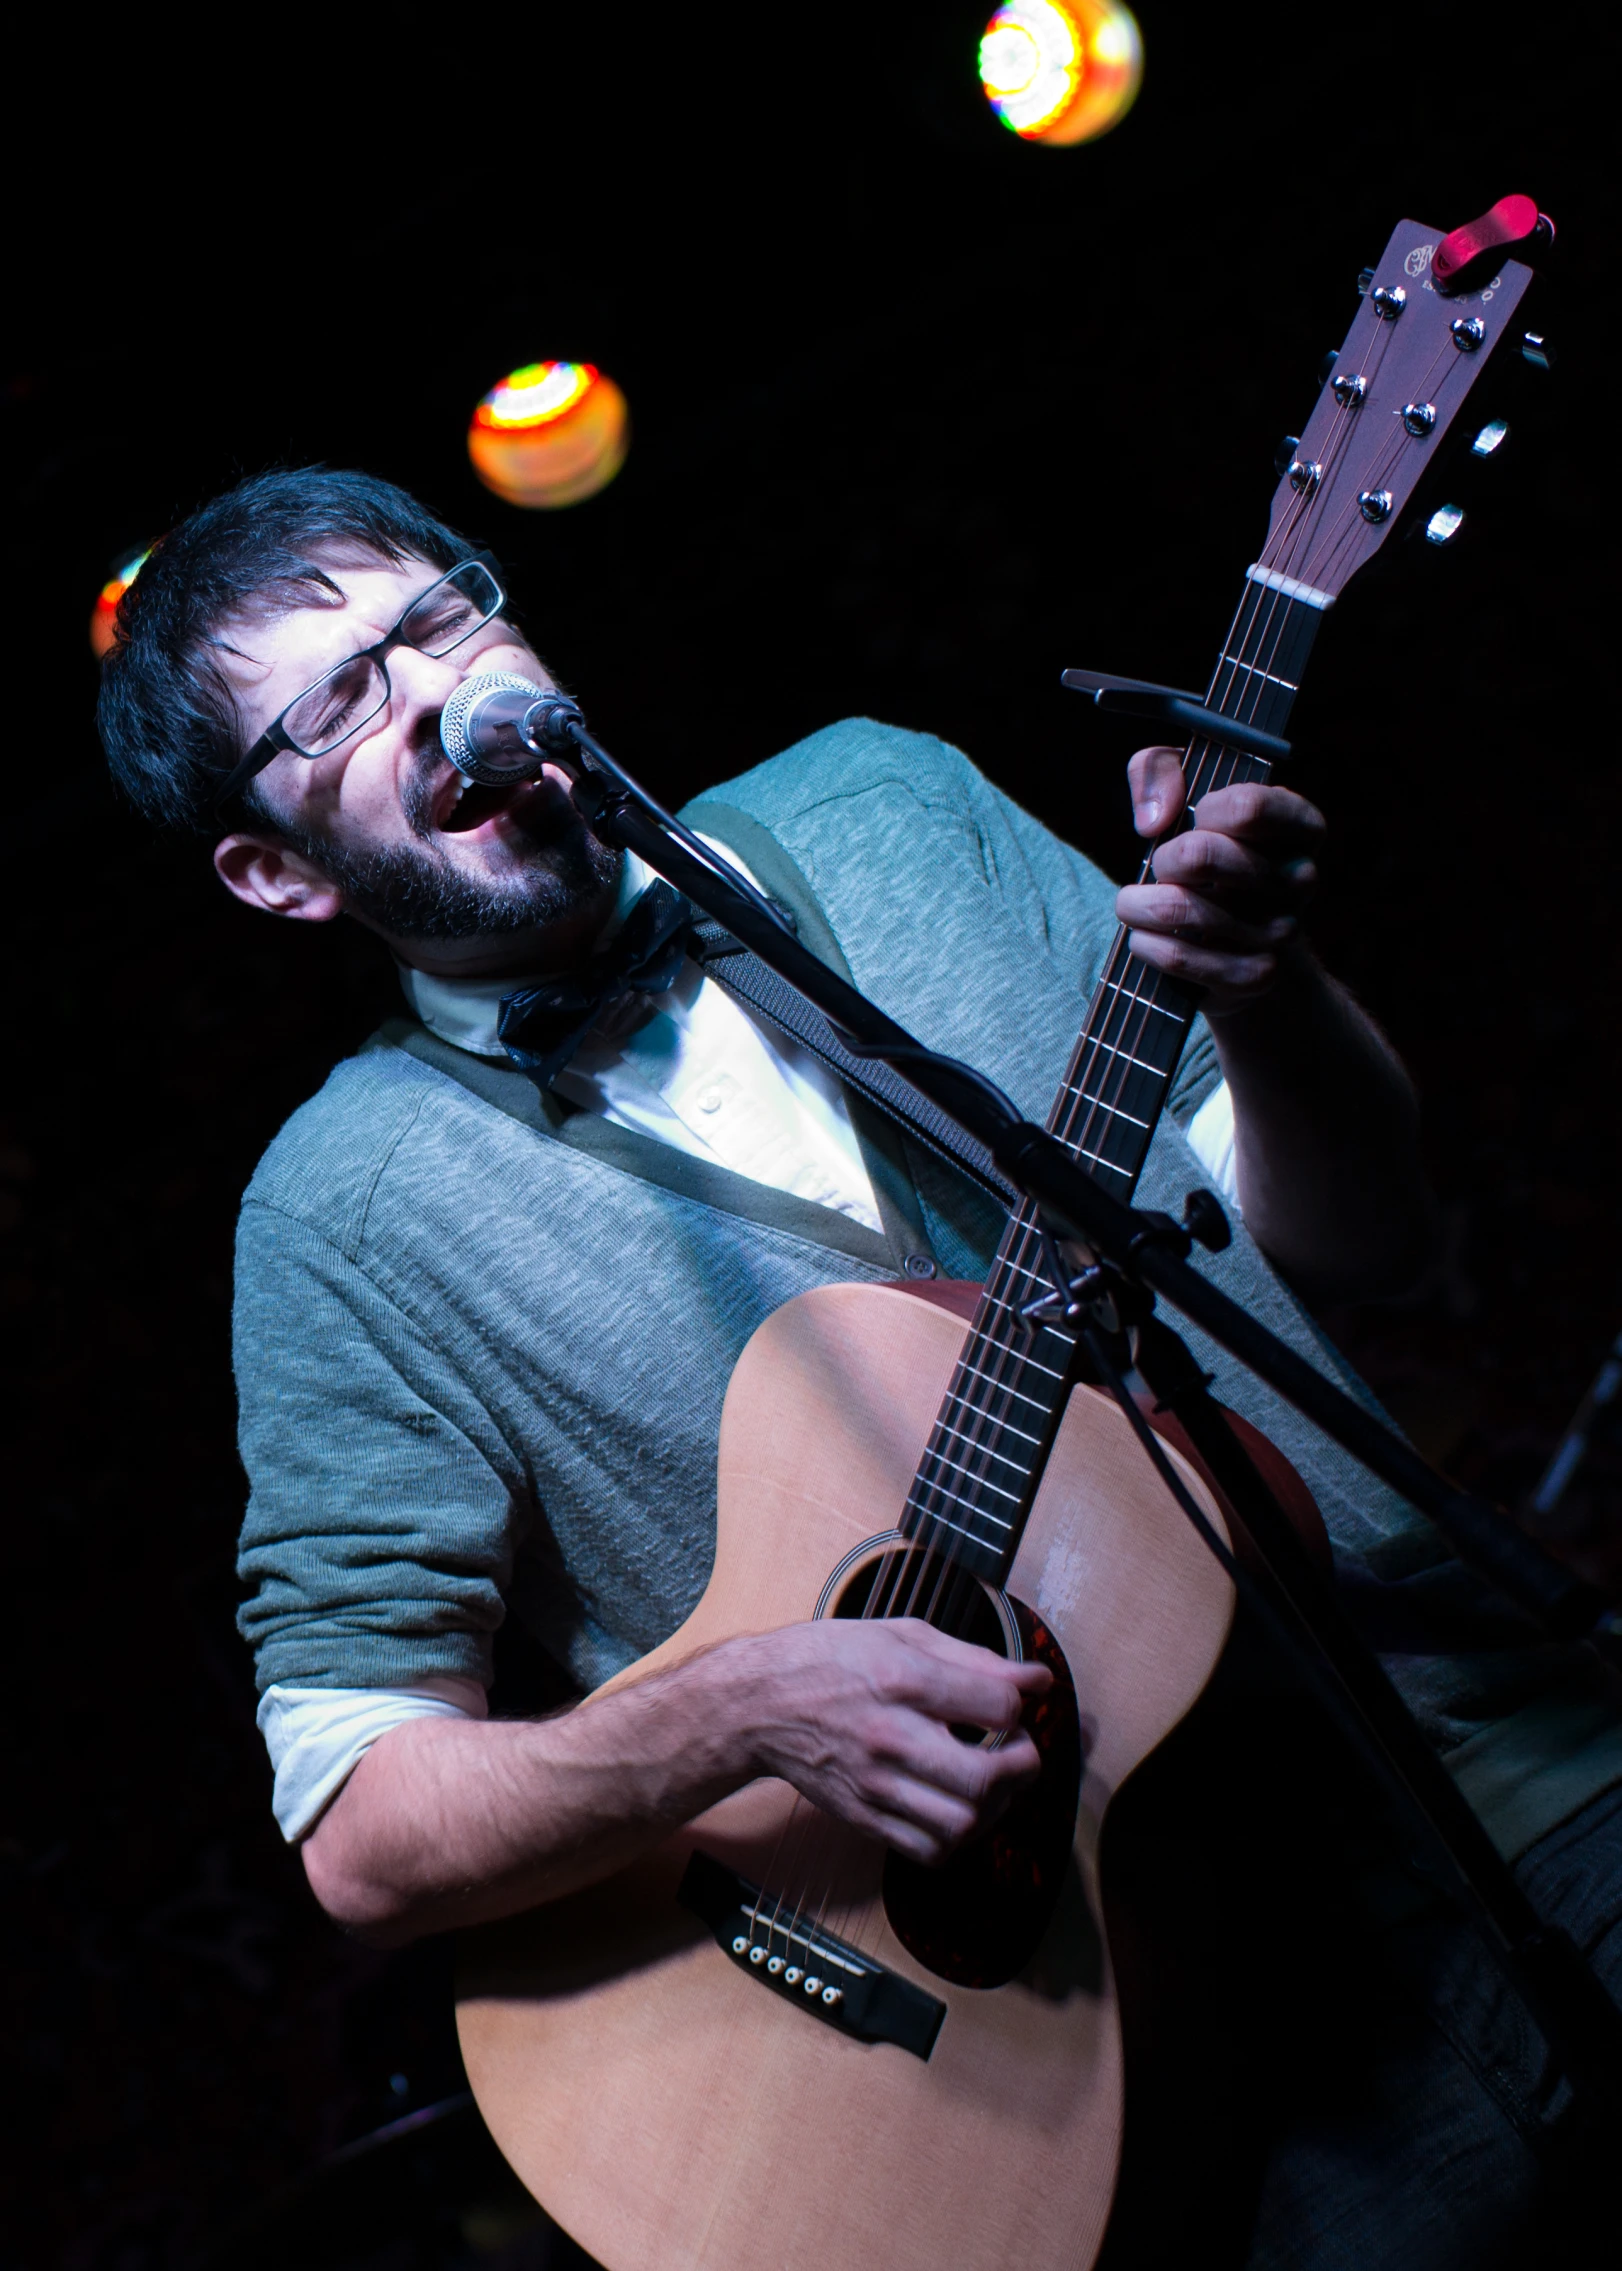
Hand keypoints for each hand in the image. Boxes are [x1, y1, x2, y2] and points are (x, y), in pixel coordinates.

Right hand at [734, 1617, 1049, 1865]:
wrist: (759, 1704)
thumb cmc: (830, 1659)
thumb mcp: (901, 1634)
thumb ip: (972, 1658)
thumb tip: (1033, 1680)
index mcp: (902, 1678)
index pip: (995, 1706)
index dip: (1023, 1705)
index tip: (1022, 1701)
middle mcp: (890, 1735)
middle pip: (984, 1777)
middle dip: (1022, 1766)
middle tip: (1018, 1749)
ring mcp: (875, 1783)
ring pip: (961, 1823)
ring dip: (994, 1806)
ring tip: (991, 1781)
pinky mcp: (863, 1817)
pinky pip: (929, 1851)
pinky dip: (958, 1837)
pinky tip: (957, 1806)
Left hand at [1115, 745, 1325, 1010]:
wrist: (1235, 945)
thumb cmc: (1205, 856)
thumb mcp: (1184, 793)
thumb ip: (1158, 772)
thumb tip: (1153, 821)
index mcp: (1300, 825)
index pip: (1244, 807)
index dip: (1203, 811)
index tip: (1198, 819)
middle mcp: (1300, 878)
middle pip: (1200, 856)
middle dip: (1164, 859)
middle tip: (1163, 867)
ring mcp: (1282, 932)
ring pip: (1180, 908)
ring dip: (1138, 904)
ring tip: (1134, 904)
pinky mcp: (1254, 977)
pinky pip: (1179, 957)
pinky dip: (1146, 945)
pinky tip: (1143, 939)